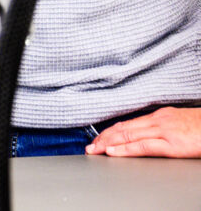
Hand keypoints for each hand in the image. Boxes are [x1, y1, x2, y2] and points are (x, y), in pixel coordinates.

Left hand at [86, 106, 200, 156]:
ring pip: (128, 136)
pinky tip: (113, 152)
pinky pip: (143, 146)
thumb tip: (147, 134)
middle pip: (123, 129)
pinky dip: (125, 149)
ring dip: (108, 143)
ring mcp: (163, 131)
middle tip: (89, 146)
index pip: (127, 123)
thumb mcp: (178, 123)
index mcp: (158, 116)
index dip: (109, 132)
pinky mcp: (172, 144)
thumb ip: (161, 127)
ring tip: (94, 150)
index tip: (97, 139)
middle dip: (103, 138)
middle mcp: (157, 121)